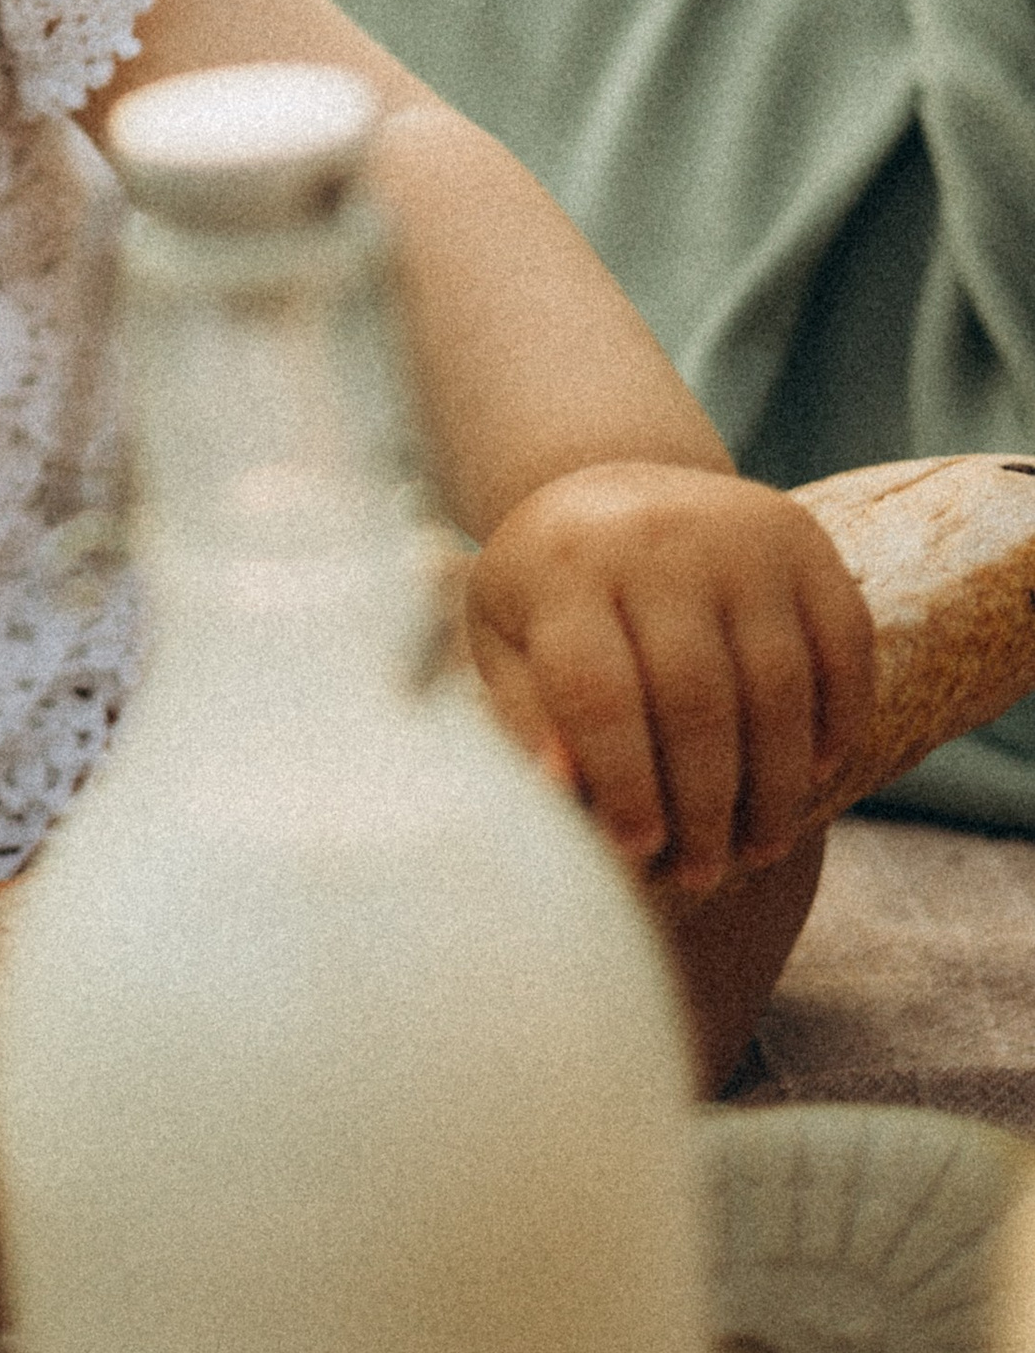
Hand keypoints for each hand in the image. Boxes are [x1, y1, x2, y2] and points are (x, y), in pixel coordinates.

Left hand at [466, 463, 874, 894]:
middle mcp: (657, 538)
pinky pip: (844, 645)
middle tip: (703, 871)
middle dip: (704, 804)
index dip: (624, 785)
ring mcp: (741, 533)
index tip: (635, 851)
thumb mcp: (508, 640)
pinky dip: (840, 719)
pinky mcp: (806, 539)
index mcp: (564, 566)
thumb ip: (527, 717)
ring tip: (758, 847)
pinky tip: (817, 775)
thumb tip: (562, 792)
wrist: (615, 481)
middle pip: (697, 698)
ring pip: (777, 683)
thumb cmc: (551, 591)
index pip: (601, 693)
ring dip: (776, 783)